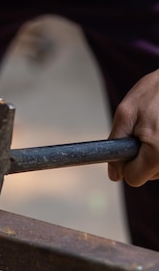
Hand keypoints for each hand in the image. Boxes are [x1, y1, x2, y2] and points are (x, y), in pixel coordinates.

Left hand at [108, 69, 158, 185]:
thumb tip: (115, 175)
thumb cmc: (156, 91)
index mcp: (158, 154)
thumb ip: (116, 143)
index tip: (130, 145)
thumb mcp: (126, 112)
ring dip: (156, 152)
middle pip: (149, 174)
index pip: (134, 178)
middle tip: (148, 129)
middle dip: (143, 156)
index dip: (126, 164)